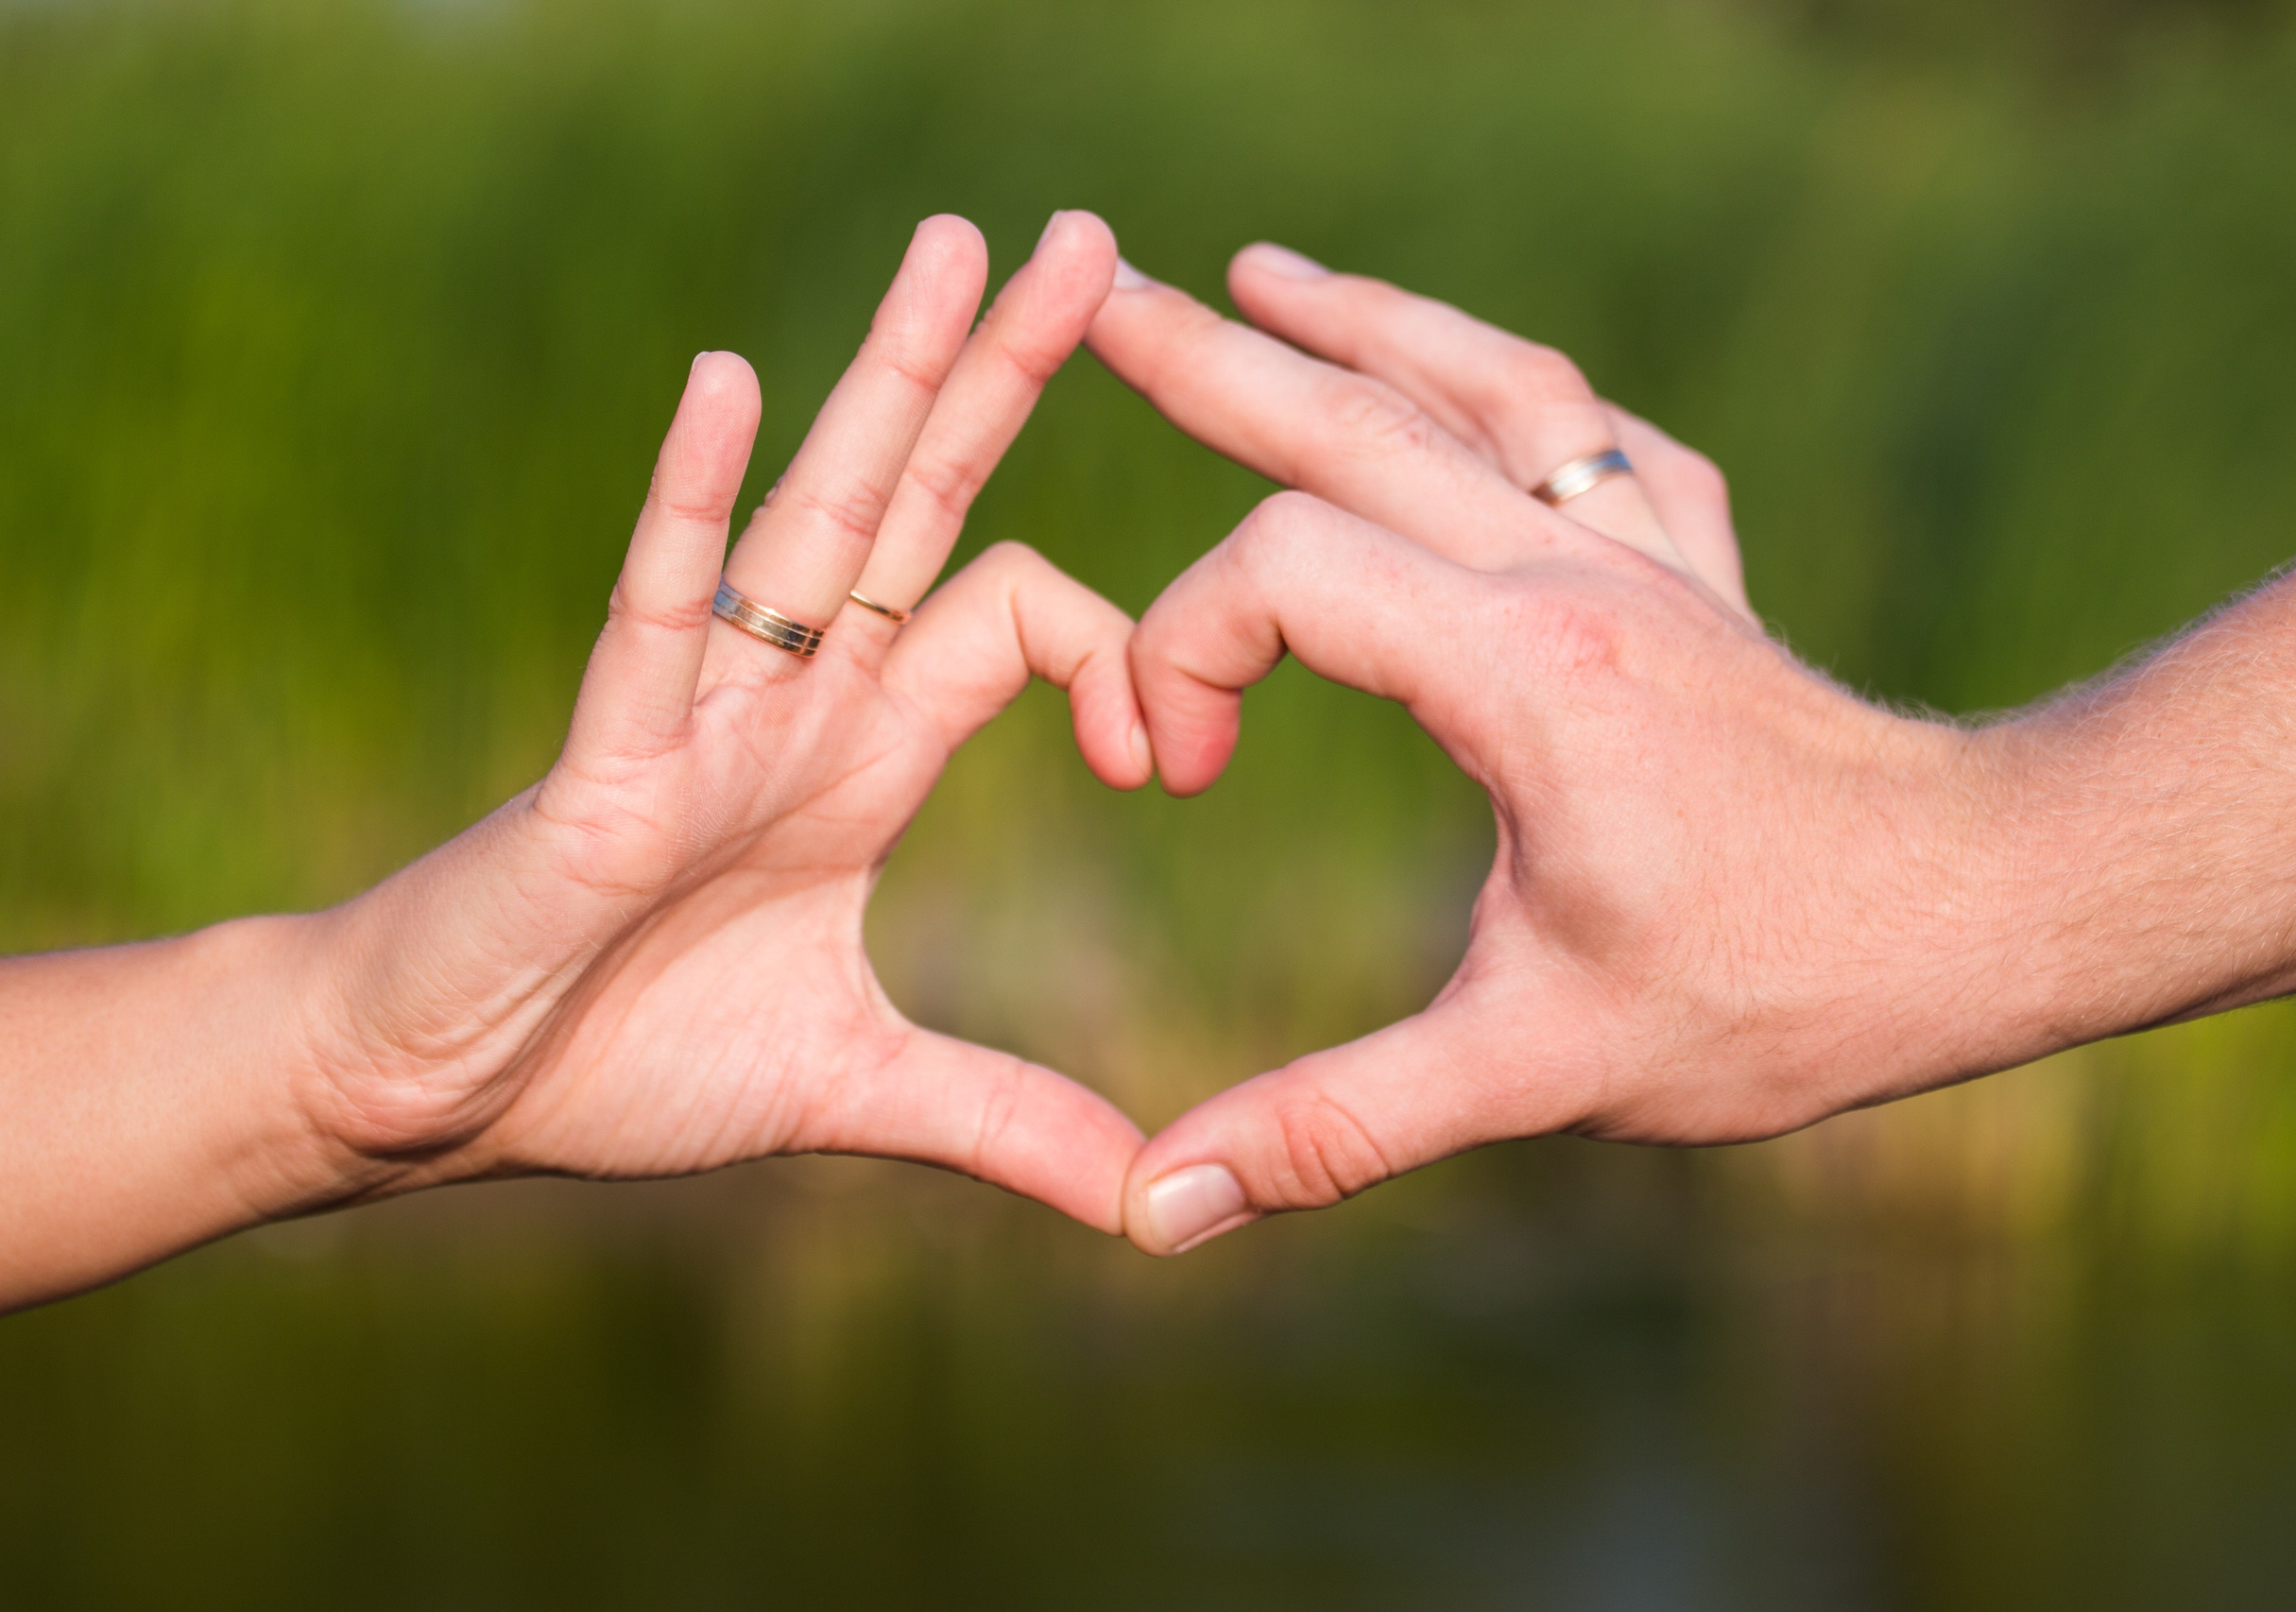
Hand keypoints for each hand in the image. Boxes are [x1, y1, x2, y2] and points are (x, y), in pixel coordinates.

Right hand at [294, 212, 1149, 1230]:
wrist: (444, 1096)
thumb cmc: (621, 1061)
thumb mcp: (854, 1085)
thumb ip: (1001, 1115)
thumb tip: (1145, 1195)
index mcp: (867, 750)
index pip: (1023, 617)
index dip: (1121, 654)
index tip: (1162, 762)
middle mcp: (797, 697)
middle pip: (928, 504)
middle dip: (1006, 375)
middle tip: (1095, 242)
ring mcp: (700, 710)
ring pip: (811, 518)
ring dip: (885, 381)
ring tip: (957, 244)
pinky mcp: (603, 758)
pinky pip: (654, 611)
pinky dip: (688, 501)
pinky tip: (731, 383)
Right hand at [1088, 246, 2035, 1253]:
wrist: (1998, 909)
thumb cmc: (1788, 989)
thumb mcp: (1542, 1071)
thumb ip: (1339, 1124)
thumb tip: (1159, 1206)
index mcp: (1520, 674)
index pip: (1286, 570)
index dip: (1180, 650)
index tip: (1178, 770)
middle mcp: (1577, 575)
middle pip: (1361, 418)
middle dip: (1213, 359)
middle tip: (1100, 294)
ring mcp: (1649, 557)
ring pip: (1481, 388)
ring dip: (1361, 325)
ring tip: (1260, 275)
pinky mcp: (1702, 575)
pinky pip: (1596, 435)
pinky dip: (1512, 392)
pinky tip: (1484, 388)